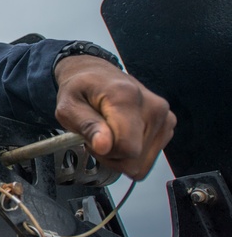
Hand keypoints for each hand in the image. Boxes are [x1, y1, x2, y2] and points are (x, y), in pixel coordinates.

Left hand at [54, 55, 175, 179]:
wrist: (96, 74)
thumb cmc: (81, 89)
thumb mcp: (68, 106)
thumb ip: (86, 125)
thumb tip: (103, 146)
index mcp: (127, 98)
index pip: (126, 147)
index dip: (104, 152)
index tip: (91, 138)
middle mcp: (154, 107)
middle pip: (134, 158)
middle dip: (110, 155)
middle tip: (97, 135)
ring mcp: (164, 117)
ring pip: (142, 162)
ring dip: (120, 155)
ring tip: (108, 133)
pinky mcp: (168, 125)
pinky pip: (147, 157)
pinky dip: (132, 152)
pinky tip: (121, 134)